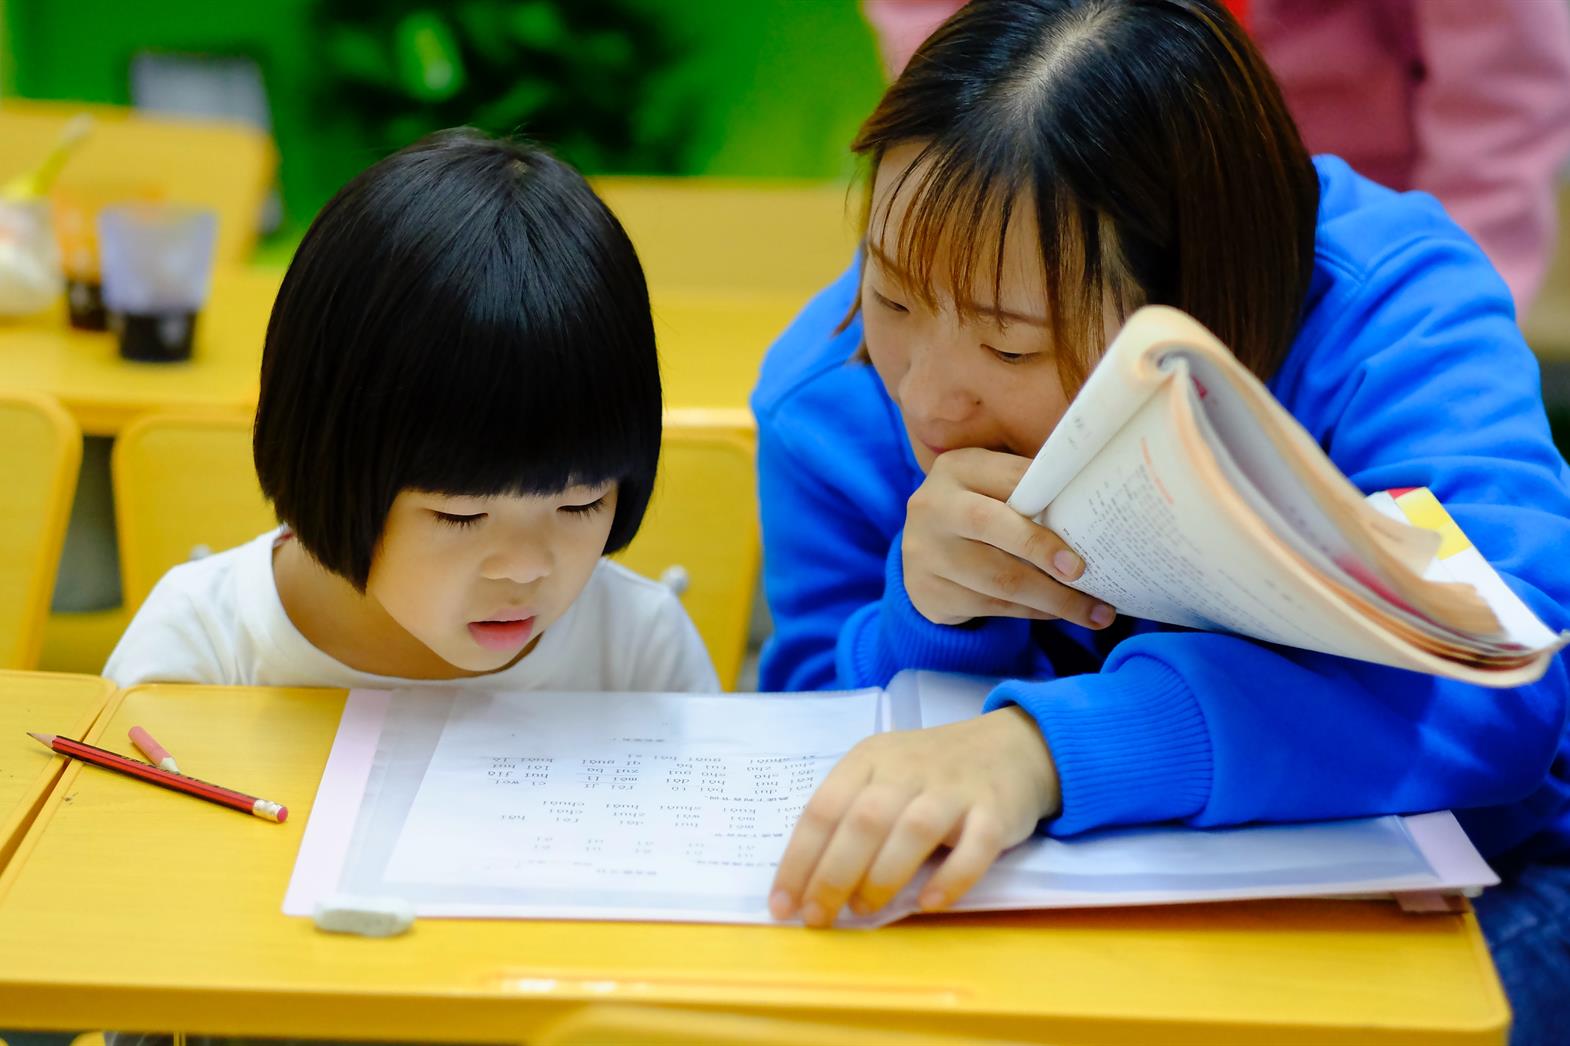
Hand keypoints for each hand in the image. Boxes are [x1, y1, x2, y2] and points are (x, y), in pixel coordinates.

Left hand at [768, 705, 1060, 926]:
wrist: (1012, 745)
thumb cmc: (932, 771)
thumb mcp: (883, 775)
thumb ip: (851, 816)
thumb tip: (810, 884)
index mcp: (869, 759)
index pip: (823, 809)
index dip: (799, 860)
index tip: (783, 906)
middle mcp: (908, 769)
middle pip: (864, 821)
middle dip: (833, 875)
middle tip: (819, 917)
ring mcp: (954, 788)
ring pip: (914, 830)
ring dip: (883, 875)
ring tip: (864, 910)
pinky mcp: (996, 810)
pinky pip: (975, 846)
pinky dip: (952, 878)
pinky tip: (929, 903)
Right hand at [903, 448, 1114, 629]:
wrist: (922, 555)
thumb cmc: (977, 514)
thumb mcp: (990, 488)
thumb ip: (1030, 492)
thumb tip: (1096, 508)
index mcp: (957, 468)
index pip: (1010, 477)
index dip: (1049, 497)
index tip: (1089, 520)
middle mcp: (934, 506)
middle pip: (992, 525)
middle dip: (1042, 549)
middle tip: (1082, 572)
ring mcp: (925, 553)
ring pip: (998, 578)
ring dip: (1052, 598)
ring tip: (1094, 613)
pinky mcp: (928, 593)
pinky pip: (992, 607)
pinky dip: (1032, 612)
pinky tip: (1057, 613)